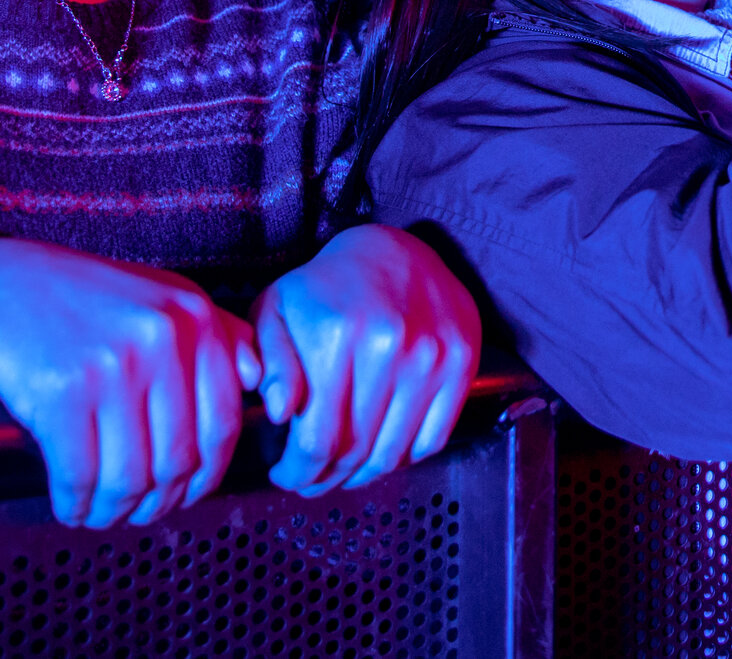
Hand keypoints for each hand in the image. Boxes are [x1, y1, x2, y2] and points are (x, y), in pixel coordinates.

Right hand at [0, 237, 259, 527]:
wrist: (4, 282)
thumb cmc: (88, 297)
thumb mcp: (167, 297)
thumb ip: (222, 335)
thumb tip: (258, 384)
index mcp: (195, 319)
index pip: (223, 422)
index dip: (208, 475)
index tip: (190, 492)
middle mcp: (161, 341)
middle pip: (178, 458)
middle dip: (160, 502)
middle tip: (142, 512)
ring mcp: (112, 366)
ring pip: (130, 476)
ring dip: (116, 512)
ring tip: (104, 514)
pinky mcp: (61, 392)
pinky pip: (79, 474)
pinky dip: (76, 504)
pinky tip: (71, 506)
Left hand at [253, 225, 483, 495]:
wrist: (394, 251)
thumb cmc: (326, 288)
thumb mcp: (276, 312)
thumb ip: (269, 364)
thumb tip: (281, 414)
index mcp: (336, 336)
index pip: (318, 440)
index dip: (298, 472)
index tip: (286, 476)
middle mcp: (388, 346)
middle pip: (356, 451)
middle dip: (326, 478)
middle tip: (311, 481)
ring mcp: (431, 355)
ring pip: (394, 453)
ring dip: (364, 475)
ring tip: (344, 471)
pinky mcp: (462, 360)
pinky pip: (433, 438)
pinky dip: (405, 457)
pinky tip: (382, 450)